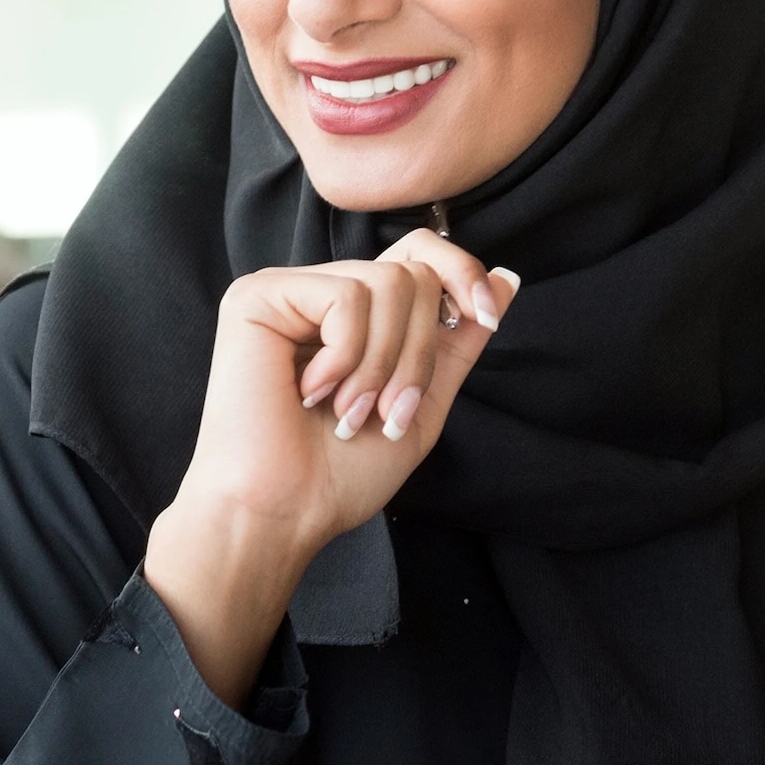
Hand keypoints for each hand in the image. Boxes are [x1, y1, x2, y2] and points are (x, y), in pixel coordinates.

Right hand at [140, 230, 520, 705]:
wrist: (284, 511)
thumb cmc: (339, 474)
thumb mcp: (423, 402)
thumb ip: (460, 340)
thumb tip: (507, 278)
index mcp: (355, 317)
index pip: (419, 253)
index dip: (461, 272)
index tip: (485, 317)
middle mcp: (320, 293)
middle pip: (414, 273)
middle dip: (419, 354)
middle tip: (383, 412)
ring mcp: (287, 291)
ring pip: (389, 283)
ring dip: (384, 364)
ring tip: (346, 411)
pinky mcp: (257, 297)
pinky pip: (346, 297)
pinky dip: (346, 357)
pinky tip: (309, 392)